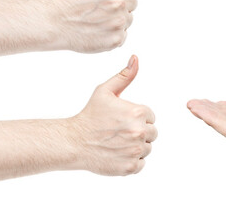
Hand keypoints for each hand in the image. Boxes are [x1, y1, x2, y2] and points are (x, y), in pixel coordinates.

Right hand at [50, 0, 136, 52]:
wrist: (56, 22)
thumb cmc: (70, 0)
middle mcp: (119, 0)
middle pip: (132, 2)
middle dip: (120, 5)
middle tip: (102, 9)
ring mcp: (119, 21)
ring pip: (128, 20)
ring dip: (117, 20)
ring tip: (97, 20)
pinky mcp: (117, 38)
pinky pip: (123, 35)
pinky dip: (112, 34)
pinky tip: (98, 31)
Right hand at [69, 55, 156, 175]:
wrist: (73, 142)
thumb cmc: (90, 115)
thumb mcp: (105, 91)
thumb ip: (124, 76)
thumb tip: (136, 58)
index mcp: (138, 112)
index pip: (150, 116)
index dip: (136, 118)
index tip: (121, 120)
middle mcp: (140, 131)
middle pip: (152, 133)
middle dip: (138, 132)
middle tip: (118, 132)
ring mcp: (135, 150)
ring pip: (147, 149)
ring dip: (136, 147)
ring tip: (117, 143)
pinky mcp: (130, 167)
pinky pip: (141, 164)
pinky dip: (131, 161)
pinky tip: (117, 154)